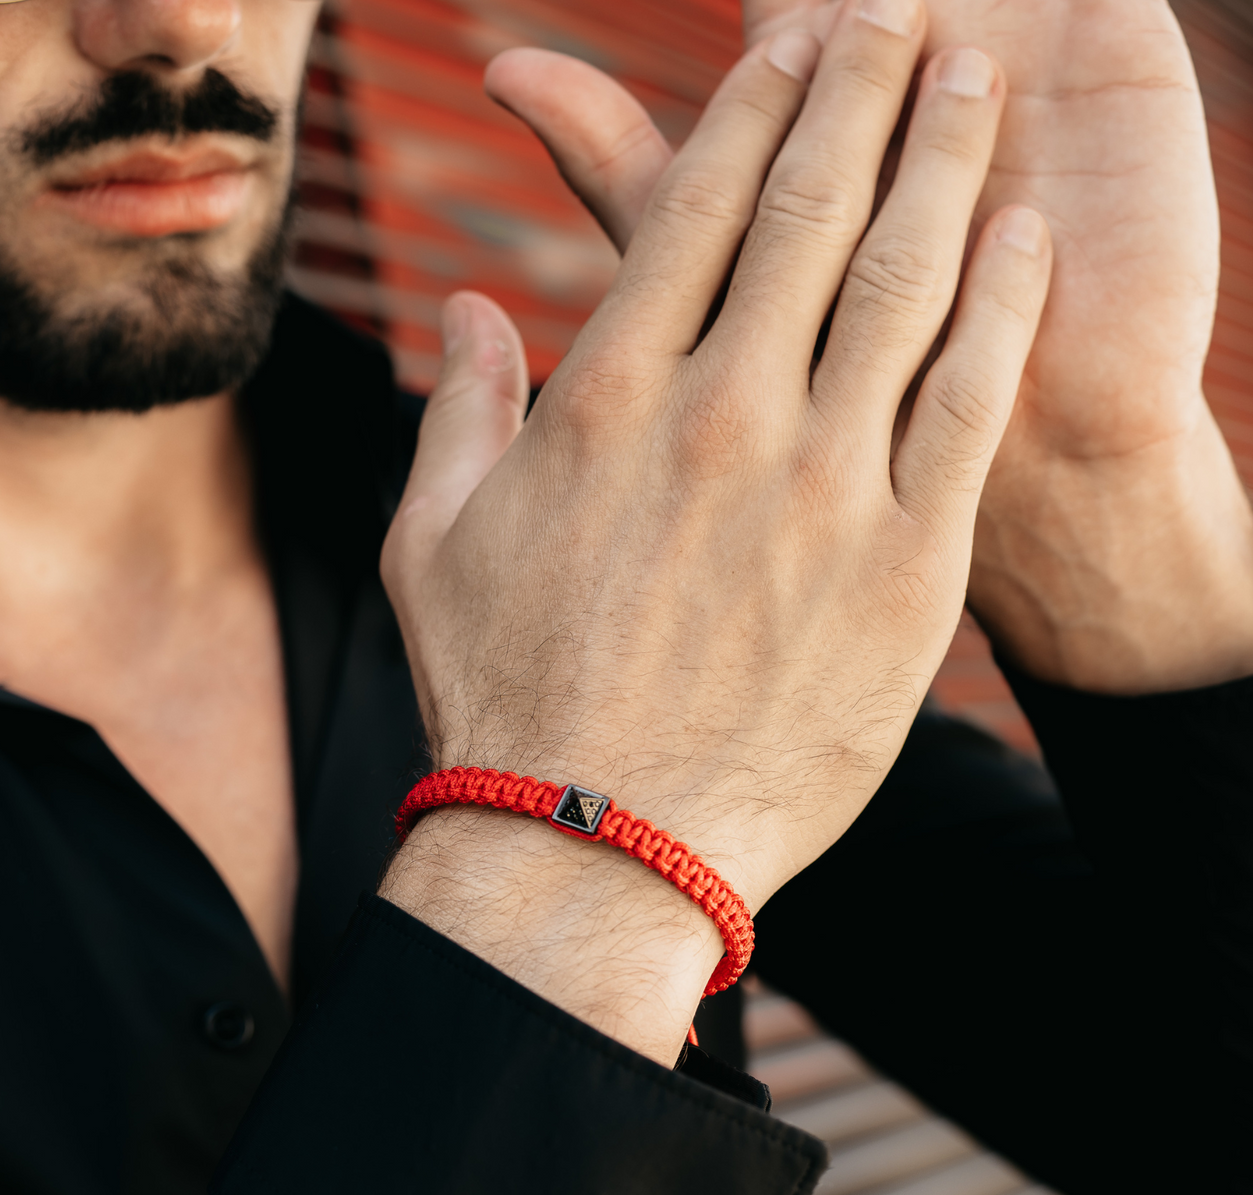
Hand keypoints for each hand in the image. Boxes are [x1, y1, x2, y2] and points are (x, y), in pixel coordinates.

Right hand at [489, 0, 1252, 693]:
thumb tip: (471, 308)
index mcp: (606, 399)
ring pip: (905, 278)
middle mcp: (720, 417)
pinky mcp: (904, 567)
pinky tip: (1028, 232)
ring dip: (948, 158)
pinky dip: (1003, 303)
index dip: (752, 105)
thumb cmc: (504, 698)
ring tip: (978, 79)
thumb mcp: (435, 544)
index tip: (790, 44)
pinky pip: (970, 403)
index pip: (694, 206)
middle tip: (905, 10)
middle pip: (812, 209)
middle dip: (865, 86)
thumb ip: (459, 408)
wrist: (595, 843)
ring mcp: (821, 489)